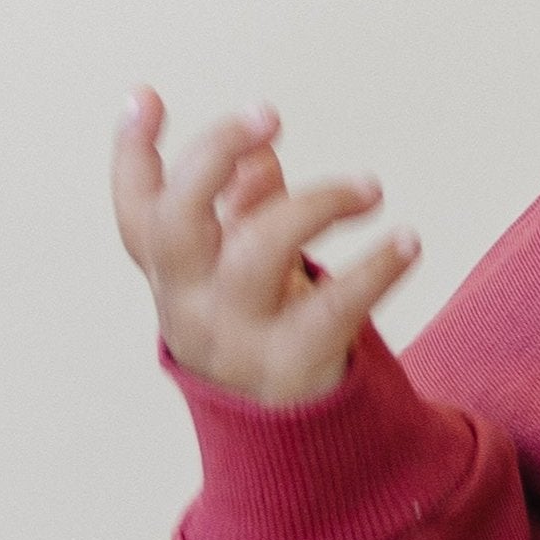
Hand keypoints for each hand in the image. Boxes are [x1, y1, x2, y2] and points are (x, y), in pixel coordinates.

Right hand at [112, 90, 419, 406]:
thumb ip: (245, 209)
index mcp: (173, 276)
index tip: (147, 96)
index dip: (130, 154)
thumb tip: (261, 157)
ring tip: (371, 188)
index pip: (137, 213)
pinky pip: (334, 308)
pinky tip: (409, 242)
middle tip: (269, 113)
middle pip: (177, 224)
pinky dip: (377, 268)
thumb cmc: (265, 328)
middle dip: (214, 154)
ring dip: (317, 204)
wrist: (289, 442)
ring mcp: (237, 339)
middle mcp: (191, 305)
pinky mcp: (294, 364)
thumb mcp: (244, 268)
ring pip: (257, 253)